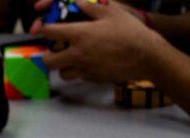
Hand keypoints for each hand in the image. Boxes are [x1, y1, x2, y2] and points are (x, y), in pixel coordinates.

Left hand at [37, 1, 162, 81]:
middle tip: (53, 51)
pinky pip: (78, 77)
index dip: (44, 29)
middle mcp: (77, 54)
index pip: (50, 32)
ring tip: (69, 59)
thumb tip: (76, 2)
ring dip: (62, 66)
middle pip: (49, 61)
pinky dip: (78, 71)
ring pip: (61, 73)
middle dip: (47, 55)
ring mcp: (84, 69)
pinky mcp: (92, 78)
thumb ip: (90, 7)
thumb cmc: (130, 31)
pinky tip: (87, 63)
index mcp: (79, 35)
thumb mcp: (112, 12)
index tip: (44, 29)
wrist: (146, 56)